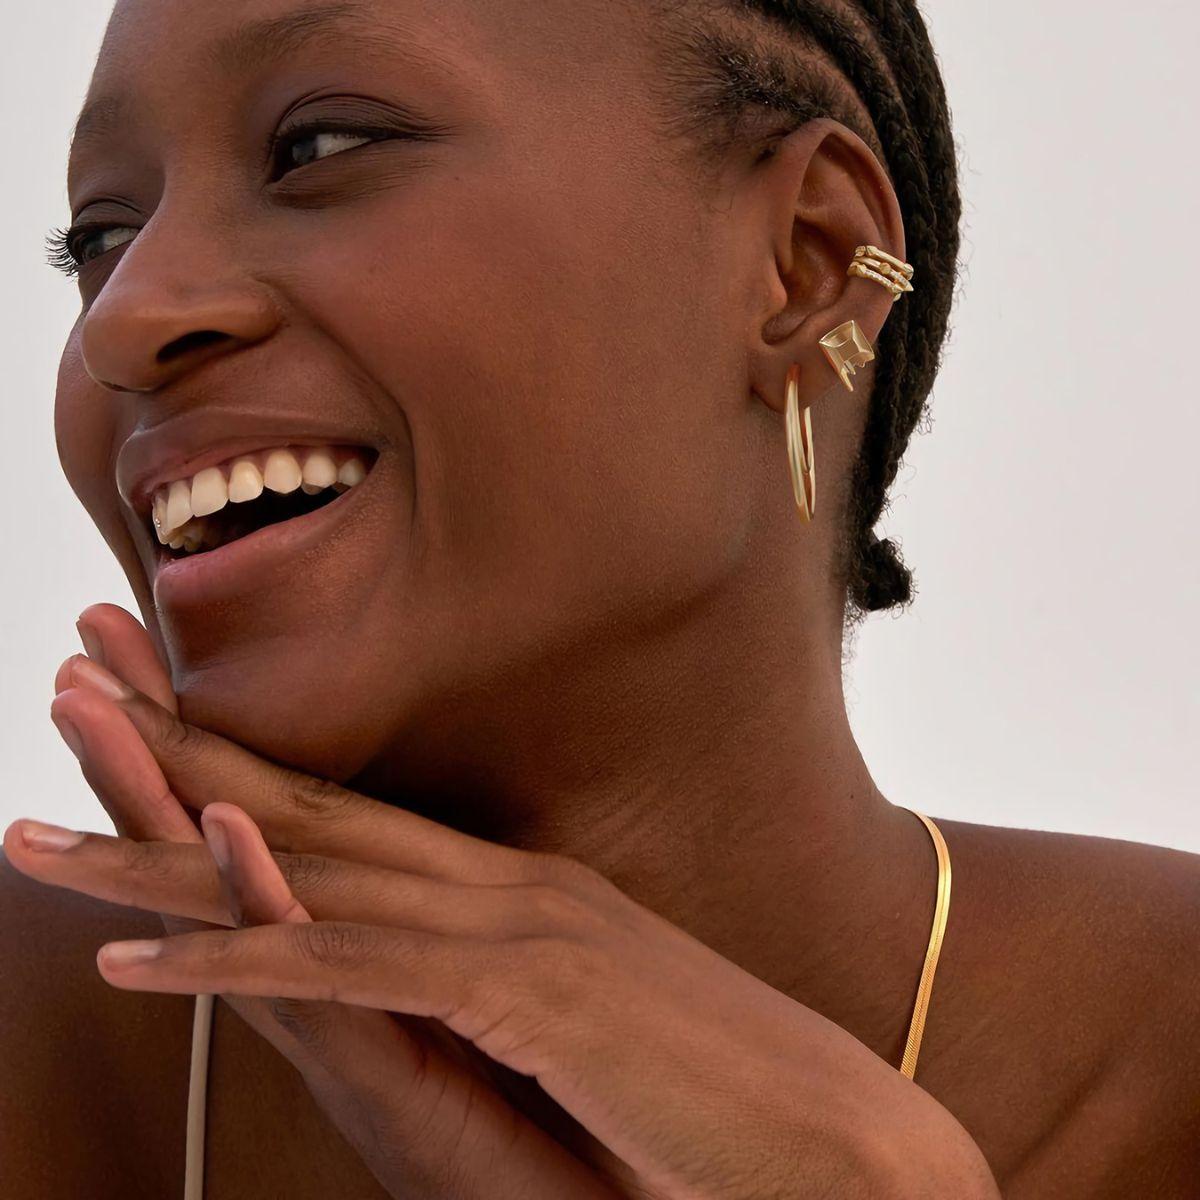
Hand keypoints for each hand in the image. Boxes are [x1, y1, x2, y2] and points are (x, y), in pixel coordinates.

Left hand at [6, 606, 998, 1199]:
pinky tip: (135, 960)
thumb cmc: (711, 1088)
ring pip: (305, 876)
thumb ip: (508, 975)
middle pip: (308, 809)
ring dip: (162, 851)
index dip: (243, 756)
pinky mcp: (525, 997)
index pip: (352, 812)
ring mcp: (516, 929)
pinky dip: (239, 957)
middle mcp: (507, 883)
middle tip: (73, 676)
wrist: (840, 1140)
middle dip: (177, 744)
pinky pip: (351, 970)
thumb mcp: (591, 1013)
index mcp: (519, 888)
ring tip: (37, 828)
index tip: (155, 707)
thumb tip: (446, 964)